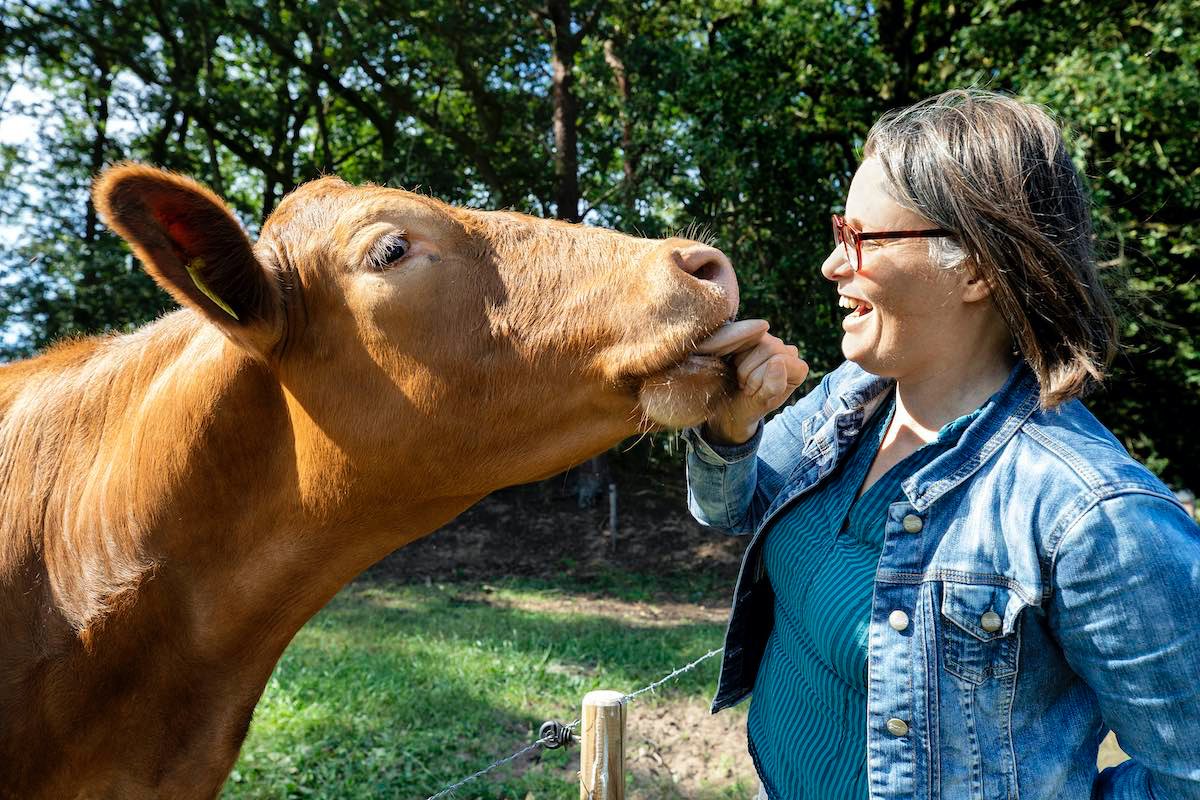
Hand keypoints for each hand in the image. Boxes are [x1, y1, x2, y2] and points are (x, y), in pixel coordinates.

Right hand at [695, 320, 808, 445]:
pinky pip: (741, 337)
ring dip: (742, 365)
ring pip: (756, 339)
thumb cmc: (750, 407)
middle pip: (770, 347)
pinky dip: (733, 355)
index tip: (754, 393)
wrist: (730, 406)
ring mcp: (771, 342)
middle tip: (746, 389)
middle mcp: (788, 352)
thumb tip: (778, 360)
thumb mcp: (761, 403)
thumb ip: (773, 386)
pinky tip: (734, 367)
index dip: (761, 377)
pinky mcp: (753, 338)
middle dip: (751, 372)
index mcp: (798, 369)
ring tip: (742, 380)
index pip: (781, 360)